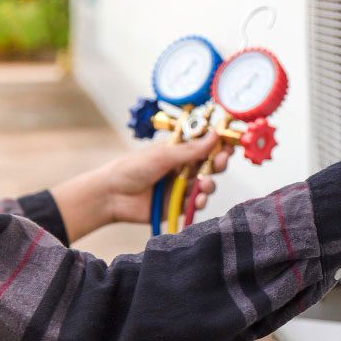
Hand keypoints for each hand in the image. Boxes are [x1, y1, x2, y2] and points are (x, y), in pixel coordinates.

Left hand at [102, 131, 233, 224]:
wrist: (111, 195)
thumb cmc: (132, 168)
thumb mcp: (163, 155)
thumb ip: (191, 150)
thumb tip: (215, 135)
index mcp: (178, 152)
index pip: (204, 146)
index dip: (218, 145)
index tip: (229, 143)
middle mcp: (182, 168)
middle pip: (210, 165)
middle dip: (218, 163)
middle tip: (221, 161)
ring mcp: (180, 187)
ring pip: (205, 185)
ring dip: (210, 184)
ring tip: (205, 184)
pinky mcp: (177, 205)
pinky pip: (195, 203)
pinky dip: (200, 202)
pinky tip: (198, 200)